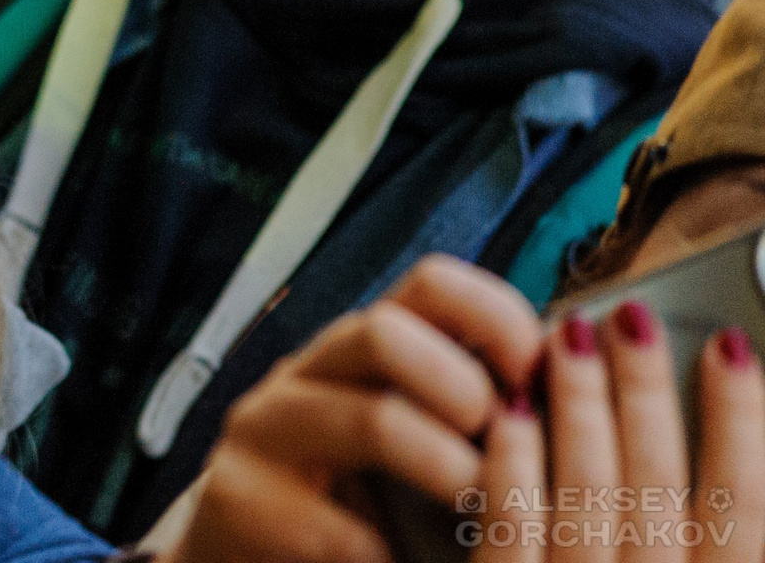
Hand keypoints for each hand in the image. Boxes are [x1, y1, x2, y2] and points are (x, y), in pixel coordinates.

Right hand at [166, 254, 543, 562]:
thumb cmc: (361, 495)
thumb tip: (580, 378)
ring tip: (472, 508)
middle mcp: (307, 372)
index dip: (496, 315)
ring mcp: (265, 431)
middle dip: (459, 388)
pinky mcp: (238, 499)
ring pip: (368, 420)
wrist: (249, 549)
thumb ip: (479, 406)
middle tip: (494, 443)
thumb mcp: (416, 432)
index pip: (430, 283)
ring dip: (443, 467)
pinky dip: (388, 554)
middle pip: (383, 332)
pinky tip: (399, 561)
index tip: (536, 372)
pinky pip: (335, 526)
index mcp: (362, 346)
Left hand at [472, 304, 764, 562]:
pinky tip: (512, 406)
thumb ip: (710, 534)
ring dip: (580, 402)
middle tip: (632, 317)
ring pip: (587, 486)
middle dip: (645, 390)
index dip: (740, 417)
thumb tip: (731, 442)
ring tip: (569, 331)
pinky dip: (516, 461)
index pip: (742, 501)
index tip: (730, 345)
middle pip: (656, 480)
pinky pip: (514, 521)